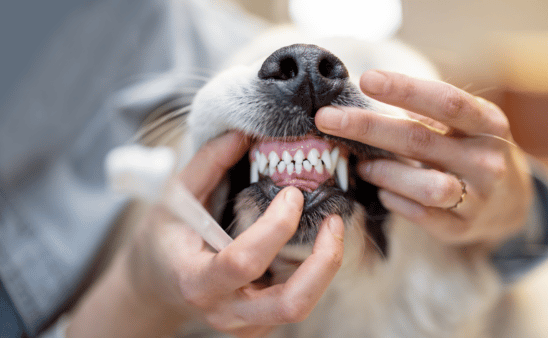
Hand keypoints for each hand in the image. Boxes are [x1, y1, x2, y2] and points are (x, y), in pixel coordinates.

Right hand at [68, 132, 343, 337]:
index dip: (275, 226)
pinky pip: (297, 302)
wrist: (158, 285)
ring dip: (326, 267)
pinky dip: (314, 272)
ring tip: (332, 228)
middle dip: (324, 262)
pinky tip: (311, 244)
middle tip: (334, 221)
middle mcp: (225, 311)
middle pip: (290, 304)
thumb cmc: (166, 238)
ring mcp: (246, 324)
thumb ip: (209, 164)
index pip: (243, 261)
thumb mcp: (176, 197)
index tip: (292, 193)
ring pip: (301, 307)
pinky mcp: (261, 325)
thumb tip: (244, 133)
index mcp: (197, 280)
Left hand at [315, 70, 532, 246]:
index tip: (366, 79)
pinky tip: (383, 191)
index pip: (446, 102)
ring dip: (383, 172)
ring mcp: (477, 198)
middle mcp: (487, 160)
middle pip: (420, 140)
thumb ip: (426, 112)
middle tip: (327, 119)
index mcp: (489, 124)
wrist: (512, 203)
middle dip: (367, 128)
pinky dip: (394, 200)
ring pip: (424, 185)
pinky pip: (420, 215)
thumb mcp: (464, 125)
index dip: (405, 89)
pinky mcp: (461, 228)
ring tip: (362, 166)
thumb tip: (367, 92)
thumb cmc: (473, 151)